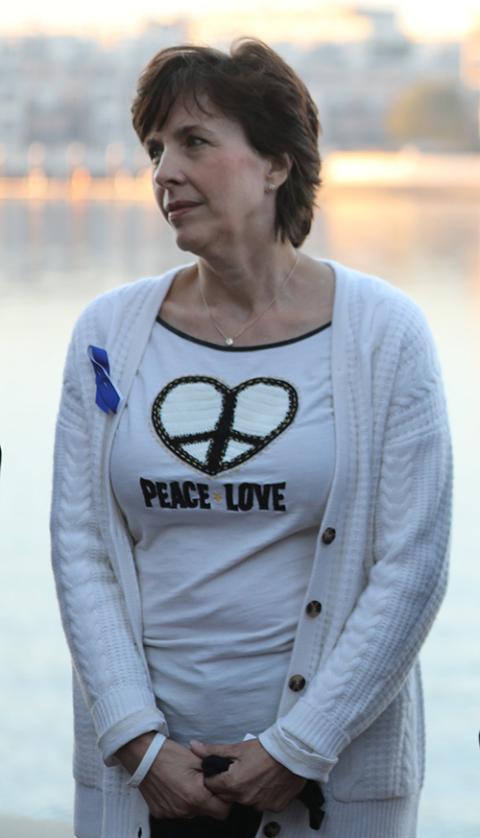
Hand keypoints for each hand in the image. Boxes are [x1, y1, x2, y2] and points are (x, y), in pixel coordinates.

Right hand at [116, 735, 230, 820]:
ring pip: (192, 812)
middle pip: (207, 812)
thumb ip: (214, 771)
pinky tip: (174, 786)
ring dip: (193, 800)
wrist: (142, 755)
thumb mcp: (196, 758)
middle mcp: (184, 809)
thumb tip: (225, 777)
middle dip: (209, 799)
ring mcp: (171, 813)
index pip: (222, 811)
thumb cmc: (168, 754)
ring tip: (186, 781)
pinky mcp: (160, 812)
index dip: (225, 800)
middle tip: (203, 782)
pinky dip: (179, 801)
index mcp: (196, 796)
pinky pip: (177, 811)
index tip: (219, 789)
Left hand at [190, 738, 306, 812]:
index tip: (222, 770)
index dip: (215, 777)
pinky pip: (262, 803)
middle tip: (241, 769)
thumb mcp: (237, 747)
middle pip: (228, 795)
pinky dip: (262, 794)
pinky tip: (266, 781)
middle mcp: (245, 798)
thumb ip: (213, 751)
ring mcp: (260, 804)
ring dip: (246, 790)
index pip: (212, 786)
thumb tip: (195, 747)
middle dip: (230, 783)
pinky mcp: (274, 806)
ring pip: (245, 800)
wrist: (292, 752)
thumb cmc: (267, 749)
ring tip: (255, 773)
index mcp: (233, 784)